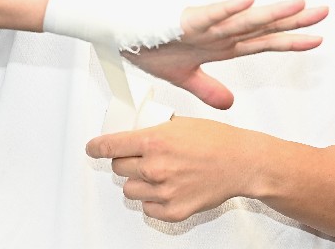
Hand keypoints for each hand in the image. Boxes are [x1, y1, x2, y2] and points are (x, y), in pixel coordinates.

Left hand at [85, 116, 258, 222]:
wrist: (241, 163)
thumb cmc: (217, 141)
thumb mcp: (181, 123)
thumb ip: (155, 130)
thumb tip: (135, 133)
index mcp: (155, 141)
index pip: (111, 146)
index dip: (97, 147)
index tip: (93, 148)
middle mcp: (156, 167)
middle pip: (119, 168)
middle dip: (126, 161)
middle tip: (142, 158)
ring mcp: (163, 191)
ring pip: (130, 190)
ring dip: (138, 182)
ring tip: (158, 174)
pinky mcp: (173, 211)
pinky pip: (147, 208)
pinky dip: (153, 200)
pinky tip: (167, 188)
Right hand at [124, 0, 326, 109]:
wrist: (120, 34)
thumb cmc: (150, 46)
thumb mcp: (184, 76)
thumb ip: (208, 89)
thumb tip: (230, 104)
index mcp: (221, 45)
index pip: (263, 42)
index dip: (290, 40)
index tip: (319, 39)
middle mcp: (219, 32)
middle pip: (262, 27)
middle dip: (293, 21)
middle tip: (325, 12)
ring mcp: (205, 25)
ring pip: (243, 19)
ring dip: (270, 12)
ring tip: (298, 5)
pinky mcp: (185, 20)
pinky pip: (210, 14)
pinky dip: (229, 8)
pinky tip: (249, 2)